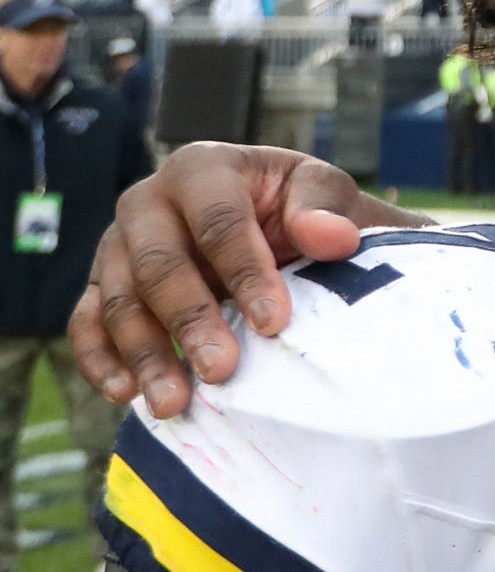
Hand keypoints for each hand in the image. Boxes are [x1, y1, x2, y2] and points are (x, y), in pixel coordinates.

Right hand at [68, 144, 424, 417]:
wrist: (274, 226)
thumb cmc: (300, 207)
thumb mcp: (322, 193)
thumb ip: (325, 208)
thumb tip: (332, 236)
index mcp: (203, 169)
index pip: (218, 221)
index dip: (245, 271)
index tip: (274, 322)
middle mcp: (147, 202)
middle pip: (158, 263)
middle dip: (189, 319)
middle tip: (221, 369)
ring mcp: (116, 245)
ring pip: (117, 300)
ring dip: (144, 354)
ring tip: (173, 402)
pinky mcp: (100, 285)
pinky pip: (86, 322)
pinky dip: (100, 360)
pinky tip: (125, 394)